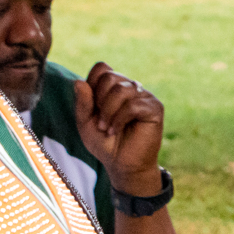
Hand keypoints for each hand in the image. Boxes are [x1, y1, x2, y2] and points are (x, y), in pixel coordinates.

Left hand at [75, 63, 164, 197]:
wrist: (121, 165)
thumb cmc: (105, 143)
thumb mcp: (85, 122)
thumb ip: (82, 102)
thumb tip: (79, 81)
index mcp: (115, 87)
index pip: (102, 68)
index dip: (92, 85)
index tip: (92, 107)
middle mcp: (131, 88)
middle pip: (110, 76)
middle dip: (98, 101)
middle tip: (100, 122)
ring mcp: (144, 96)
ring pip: (121, 89)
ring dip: (108, 112)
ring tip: (107, 128)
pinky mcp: (154, 108)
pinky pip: (133, 105)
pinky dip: (119, 119)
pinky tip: (116, 130)